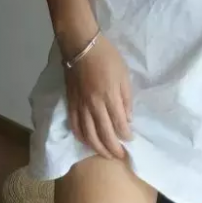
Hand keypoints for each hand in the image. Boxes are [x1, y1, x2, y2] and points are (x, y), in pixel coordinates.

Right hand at [64, 35, 132, 159]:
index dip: (125, 135)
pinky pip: (75, 126)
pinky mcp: (71, 104)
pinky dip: (82, 138)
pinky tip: (87, 143)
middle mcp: (94, 106)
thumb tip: (127, 120)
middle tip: (120, 155)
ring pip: (89, 135)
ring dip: (98, 148)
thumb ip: (126, 99)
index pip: (119, 123)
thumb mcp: (124, 75)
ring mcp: (81, 106)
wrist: (81, 46)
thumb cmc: (107, 58)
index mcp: (109, 97)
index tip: (130, 140)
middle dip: (113, 148)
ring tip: (106, 154)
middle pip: (104, 134)